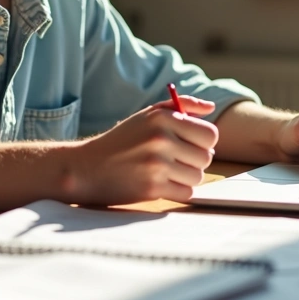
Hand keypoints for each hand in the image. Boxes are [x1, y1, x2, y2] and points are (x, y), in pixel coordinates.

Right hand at [65, 95, 217, 204]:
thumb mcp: (147, 116)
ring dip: (186, 177)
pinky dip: (177, 191)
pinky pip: (186, 193)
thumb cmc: (121, 140)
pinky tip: (161, 183)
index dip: (204, 142)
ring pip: (197, 176)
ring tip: (166, 172)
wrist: (87, 167)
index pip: (210, 134)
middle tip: (176, 160)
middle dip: (195, 161)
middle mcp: (161, 139)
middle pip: (206, 157)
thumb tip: (211, 108)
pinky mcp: (152, 188)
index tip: (190, 145)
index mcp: (163, 118)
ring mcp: (157, 165)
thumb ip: (182, 107)